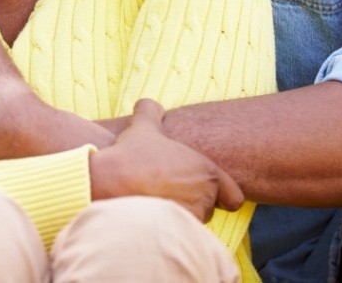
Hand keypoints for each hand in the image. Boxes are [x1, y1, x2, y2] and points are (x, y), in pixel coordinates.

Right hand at [90, 99, 243, 221]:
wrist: (107, 183)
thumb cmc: (130, 155)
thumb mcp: (142, 126)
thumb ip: (150, 111)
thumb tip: (150, 104)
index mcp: (207, 172)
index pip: (233, 197)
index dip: (222, 195)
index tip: (201, 192)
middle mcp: (206, 198)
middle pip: (209, 209)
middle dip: (192, 203)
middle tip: (167, 192)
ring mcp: (192, 219)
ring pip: (193, 223)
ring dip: (179, 216)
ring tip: (155, 204)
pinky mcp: (176, 236)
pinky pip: (178, 237)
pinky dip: (168, 232)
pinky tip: (149, 219)